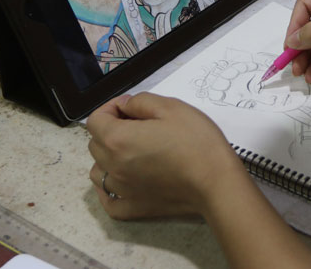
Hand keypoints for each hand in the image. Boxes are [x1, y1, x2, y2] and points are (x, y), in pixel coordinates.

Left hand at [86, 93, 242, 219]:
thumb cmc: (196, 141)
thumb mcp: (172, 107)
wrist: (215, 182)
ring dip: (108, 158)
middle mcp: (112, 166)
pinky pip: (107, 200)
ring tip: (133, 152)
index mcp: (118, 139)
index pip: (95, 120)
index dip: (111, 107)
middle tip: (139, 125)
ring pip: (98, 171)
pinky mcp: (133, 208)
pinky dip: (109, 189)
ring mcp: (121, 190)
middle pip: (95, 144)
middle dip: (110, 130)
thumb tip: (125, 106)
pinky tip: (123, 180)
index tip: (132, 107)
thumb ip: (141, 102)